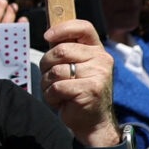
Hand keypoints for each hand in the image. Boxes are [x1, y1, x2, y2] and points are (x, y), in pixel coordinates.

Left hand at [38, 18, 117, 144]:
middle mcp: (101, 60)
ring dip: (48, 83)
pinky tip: (61, 101)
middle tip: (51, 77)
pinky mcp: (90, 89)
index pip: (84, 27)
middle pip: (60, 50)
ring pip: (55, 70)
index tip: (47, 36)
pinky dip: (51, 95)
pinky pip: (57, 86)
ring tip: (58, 91)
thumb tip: (49, 34)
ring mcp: (98, 74)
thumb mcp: (74, 67)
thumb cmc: (78, 92)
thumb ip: (65, 51)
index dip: (63, 28)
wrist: (93, 122)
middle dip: (46, 64)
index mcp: (97, 51)